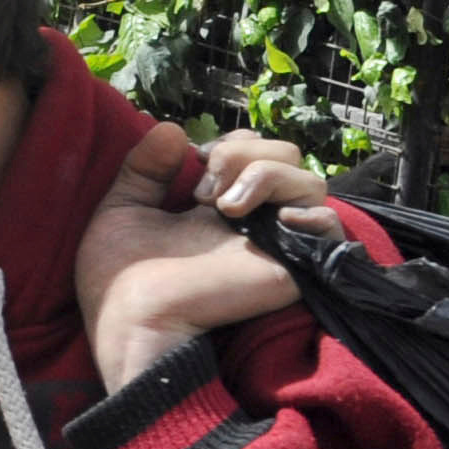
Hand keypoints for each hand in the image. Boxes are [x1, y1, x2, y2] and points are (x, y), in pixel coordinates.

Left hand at [76, 119, 315, 388]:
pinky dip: (309, 212)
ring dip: (266, 174)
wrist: (132, 320)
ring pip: (310, 179)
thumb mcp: (122, 208)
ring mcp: (276, 239)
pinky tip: (274, 220)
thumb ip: (144, 167)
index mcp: (218, 204)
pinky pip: (330, 224)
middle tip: (203, 192)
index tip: (194, 160)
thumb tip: (174, 128)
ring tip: (224, 208)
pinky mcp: (293, 264)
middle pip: (285, 154)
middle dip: (244, 153)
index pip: (255, 150)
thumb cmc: (118, 278)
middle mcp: (253, 219)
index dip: (232, 143)